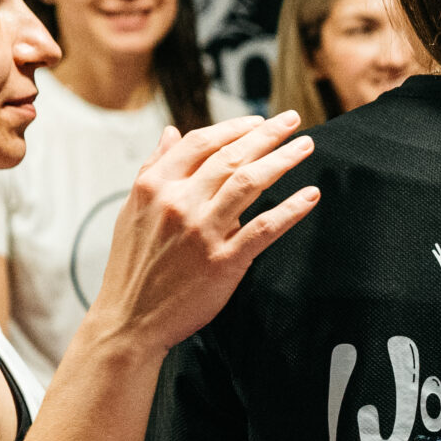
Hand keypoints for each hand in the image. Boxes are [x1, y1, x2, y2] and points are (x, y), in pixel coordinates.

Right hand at [84, 112, 317, 358]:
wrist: (129, 320)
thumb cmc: (133, 265)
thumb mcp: (133, 209)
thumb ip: (155, 168)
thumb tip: (171, 132)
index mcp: (155, 186)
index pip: (201, 143)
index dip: (234, 128)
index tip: (259, 120)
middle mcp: (179, 202)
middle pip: (231, 157)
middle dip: (267, 134)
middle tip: (293, 121)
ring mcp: (202, 231)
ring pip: (250, 183)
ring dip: (283, 160)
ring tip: (306, 147)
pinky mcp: (224, 261)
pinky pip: (265, 228)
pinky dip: (291, 209)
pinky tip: (310, 195)